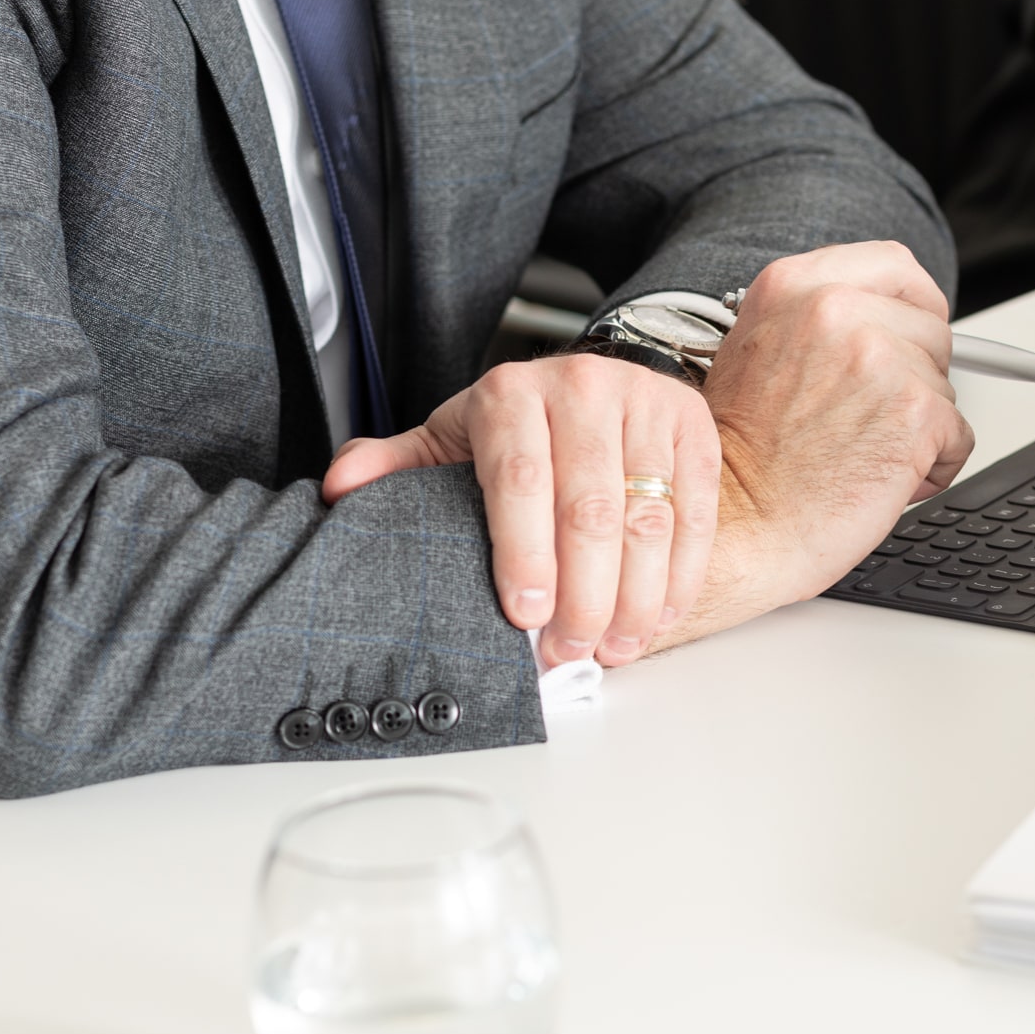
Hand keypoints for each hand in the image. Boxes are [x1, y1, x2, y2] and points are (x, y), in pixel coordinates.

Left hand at [323, 354, 719, 668]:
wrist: (592, 383)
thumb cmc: (516, 430)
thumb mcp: (451, 440)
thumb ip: (398, 468)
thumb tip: (339, 491)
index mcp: (513, 394)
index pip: (521, 480)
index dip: (525, 555)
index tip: (525, 617)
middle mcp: (584, 388)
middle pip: (592, 508)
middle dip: (584, 595)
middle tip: (569, 650)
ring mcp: (647, 404)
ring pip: (650, 518)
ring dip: (636, 598)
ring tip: (614, 646)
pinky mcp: (694, 428)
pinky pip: (696, 514)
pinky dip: (680, 576)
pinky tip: (656, 616)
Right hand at [654, 241, 975, 647]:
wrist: (737, 527)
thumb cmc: (742, 460)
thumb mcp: (761, 353)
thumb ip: (822, 321)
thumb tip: (892, 322)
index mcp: (794, 285)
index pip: (896, 266)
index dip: (913, 306)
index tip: (909, 334)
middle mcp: (836, 307)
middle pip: (931, 327)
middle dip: (915, 375)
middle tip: (865, 417)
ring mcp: (878, 356)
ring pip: (944, 384)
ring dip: (918, 425)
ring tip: (859, 451)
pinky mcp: (915, 410)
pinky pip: (959, 435)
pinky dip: (933, 466)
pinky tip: (879, 478)